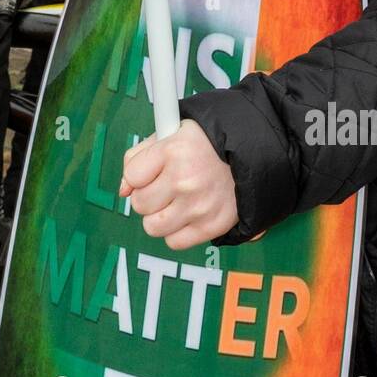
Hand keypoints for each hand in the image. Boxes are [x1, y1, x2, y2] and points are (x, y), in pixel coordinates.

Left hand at [118, 118, 238, 249]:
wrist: (254, 154)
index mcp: (173, 150)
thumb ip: (140, 157)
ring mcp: (199, 205)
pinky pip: (174, 242)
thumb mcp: (172, 133)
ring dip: (160, 217)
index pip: (132, 175)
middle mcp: (185, 179)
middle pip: (140, 204)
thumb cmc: (207, 143)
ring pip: (152, 227)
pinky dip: (177, 232)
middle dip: (148, 197)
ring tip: (175, 203)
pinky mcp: (212, 226)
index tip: (150, 172)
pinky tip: (188, 215)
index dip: (137, 176)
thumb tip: (123, 190)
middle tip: (165, 188)